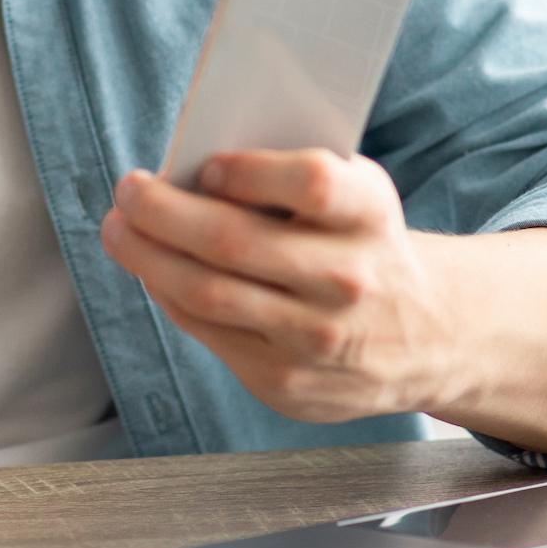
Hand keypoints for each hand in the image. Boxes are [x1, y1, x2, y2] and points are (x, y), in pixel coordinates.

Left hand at [99, 149, 457, 424]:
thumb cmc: (364, 244)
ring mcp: (317, 340)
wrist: (425, 337)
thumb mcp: (356, 195)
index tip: (208, 164)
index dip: (251, 171)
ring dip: (148, 258)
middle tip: (128, 190)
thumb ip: (290, 176)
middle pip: (234, 242)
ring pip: (208, 294)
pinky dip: (170, 297)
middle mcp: (349, 280)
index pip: (312, 183)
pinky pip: (208, 333)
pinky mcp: (287, 383)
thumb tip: (190, 169)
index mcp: (369, 216)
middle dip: (162, 213)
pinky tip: (155, 274)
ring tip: (121, 230)